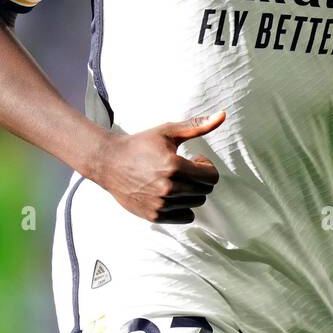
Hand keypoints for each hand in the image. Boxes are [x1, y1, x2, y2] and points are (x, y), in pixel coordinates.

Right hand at [85, 111, 225, 223]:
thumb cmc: (141, 144)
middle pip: (205, 190)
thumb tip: (223, 115)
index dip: (207, 167)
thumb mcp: (169, 131)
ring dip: (191, 192)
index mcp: (174, 166)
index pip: (212, 177)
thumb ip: (197, 126)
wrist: (109, 162)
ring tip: (175, 180)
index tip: (195, 160)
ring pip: (196, 203)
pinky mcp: (154, 215)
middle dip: (200, 179)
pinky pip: (186, 217)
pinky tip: (170, 193)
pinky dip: (183, 206)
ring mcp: (160, 204)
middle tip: (184, 169)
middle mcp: (168, 188)